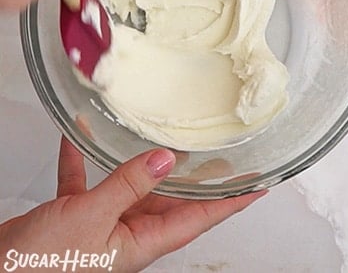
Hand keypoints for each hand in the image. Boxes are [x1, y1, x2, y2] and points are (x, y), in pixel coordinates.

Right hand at [0, 137, 266, 272]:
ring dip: (137, 162)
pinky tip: (80, 136)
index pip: (202, 217)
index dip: (234, 201)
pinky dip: (85, 161)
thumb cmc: (39, 265)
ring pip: (131, 187)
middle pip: (172, 199)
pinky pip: (86, 183)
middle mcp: (128, 234)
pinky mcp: (73, 218)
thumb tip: (165, 159)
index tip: (261, 185)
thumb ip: (129, 185)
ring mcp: (102, 226)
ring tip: (159, 135)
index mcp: (143, 241)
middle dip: (194, 175)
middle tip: (219, 149)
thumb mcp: (91, 217)